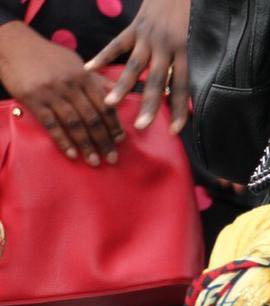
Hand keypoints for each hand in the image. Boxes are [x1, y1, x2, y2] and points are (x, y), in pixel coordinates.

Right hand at [0, 21, 121, 163]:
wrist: (13, 44)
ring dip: (86, 145)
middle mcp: (69, 85)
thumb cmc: (47, 55)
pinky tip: (72, 154)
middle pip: (92, 118)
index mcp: (83, 76)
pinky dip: (63, 141)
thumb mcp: (74, 61)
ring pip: (73, 124)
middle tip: (112, 158)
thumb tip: (116, 91)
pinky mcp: (32, 99)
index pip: (104, 105)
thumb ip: (95, 78)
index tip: (120, 140)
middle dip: (104, 140)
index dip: (113, 124)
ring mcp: (51, 93)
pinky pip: (51, 124)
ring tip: (94, 161)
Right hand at [85, 0, 190, 132]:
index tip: (175, 131)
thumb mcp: (198, 42)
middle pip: (157, 81)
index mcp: (185, 53)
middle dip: (149, 105)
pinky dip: (103, 56)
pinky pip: (117, 44)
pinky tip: (90, 68)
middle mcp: (166, 47)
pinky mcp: (134, 28)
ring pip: (134, 65)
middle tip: (141, 126)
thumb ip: (191, 66)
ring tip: (110, 104)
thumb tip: (189, 95)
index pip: (183, 87)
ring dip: (122, 86)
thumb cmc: (192, 18)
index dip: (180, 109)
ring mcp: (147, 37)